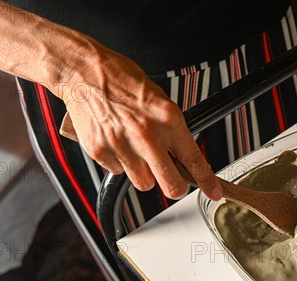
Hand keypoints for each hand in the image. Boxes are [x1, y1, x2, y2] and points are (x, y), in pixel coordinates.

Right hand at [60, 41, 221, 200]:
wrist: (83, 72)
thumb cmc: (121, 80)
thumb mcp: (159, 99)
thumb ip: (172, 129)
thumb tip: (184, 155)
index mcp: (167, 118)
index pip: (194, 159)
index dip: (207, 181)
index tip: (213, 191)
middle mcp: (147, 135)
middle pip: (171, 185)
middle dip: (176, 187)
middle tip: (174, 181)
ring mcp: (122, 145)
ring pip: (144, 184)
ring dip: (145, 175)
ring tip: (138, 152)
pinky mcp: (100, 152)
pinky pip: (118, 172)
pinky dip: (120, 164)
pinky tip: (118, 144)